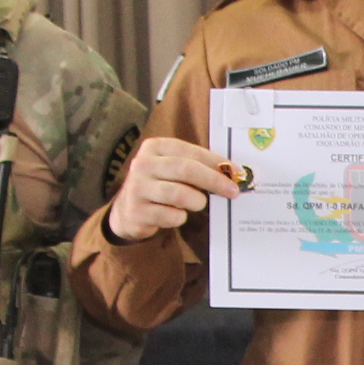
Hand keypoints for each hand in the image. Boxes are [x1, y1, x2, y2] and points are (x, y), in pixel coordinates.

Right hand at [105, 135, 245, 242]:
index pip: (191, 152)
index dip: (216, 162)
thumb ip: (197, 166)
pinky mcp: (137, 211)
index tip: (236, 173)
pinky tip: (176, 215)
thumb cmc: (160, 185)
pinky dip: (180, 217)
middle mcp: (143, 164)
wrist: (127, 211)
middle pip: (186, 170)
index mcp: (155, 147)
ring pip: (179, 194)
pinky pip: (171, 216)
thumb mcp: (172, 169)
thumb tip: (231, 173)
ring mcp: (137, 188)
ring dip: (197, 201)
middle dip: (214, 181)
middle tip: (232, 192)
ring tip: (198, 203)